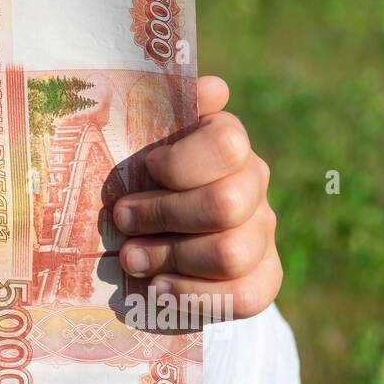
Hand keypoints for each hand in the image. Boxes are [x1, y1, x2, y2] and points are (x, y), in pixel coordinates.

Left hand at [113, 75, 280, 320]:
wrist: (157, 236)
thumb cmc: (140, 179)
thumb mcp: (141, 141)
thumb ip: (166, 107)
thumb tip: (214, 87)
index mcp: (227, 142)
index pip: (227, 144)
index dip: (181, 161)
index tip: (146, 169)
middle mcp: (253, 183)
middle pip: (225, 205)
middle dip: (162, 215)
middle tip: (120, 220)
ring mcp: (262, 233)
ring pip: (229, 253)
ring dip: (168, 257)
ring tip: (129, 258)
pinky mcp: (263, 279)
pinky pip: (243, 296)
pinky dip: (191, 295)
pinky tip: (158, 287)